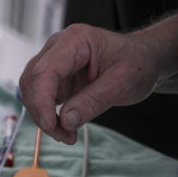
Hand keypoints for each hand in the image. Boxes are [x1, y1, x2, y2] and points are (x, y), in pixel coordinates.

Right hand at [18, 24, 160, 143]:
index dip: (42, 100)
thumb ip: (93, 101)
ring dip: (43, 116)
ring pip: (32, 92)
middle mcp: (57, 48)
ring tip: (67, 134)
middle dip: (41, 112)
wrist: (144, 60)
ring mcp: (54, 62)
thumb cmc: (138, 63)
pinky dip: (48, 116)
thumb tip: (65, 121)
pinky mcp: (55, 77)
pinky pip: (41, 98)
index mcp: (75, 41)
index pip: (45, 70)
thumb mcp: (123, 83)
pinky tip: (65, 127)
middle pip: (32, 82)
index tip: (50, 125)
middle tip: (63, 135)